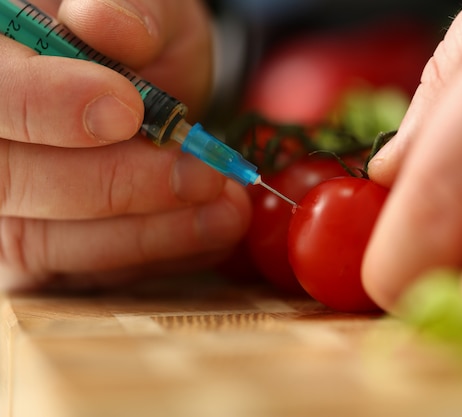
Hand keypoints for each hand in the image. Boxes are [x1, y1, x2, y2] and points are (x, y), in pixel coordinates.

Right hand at [0, 0, 250, 289]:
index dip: (47, 107)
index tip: (128, 110)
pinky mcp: (40, 250)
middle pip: (12, 183)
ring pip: (47, 242)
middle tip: (202, 174)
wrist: (151, 86)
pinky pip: (84, 274)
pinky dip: (153, 258)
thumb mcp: (151, 9)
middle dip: (115, 185)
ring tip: (226, 209)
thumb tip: (107, 24)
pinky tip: (209, 233)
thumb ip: (133, 10)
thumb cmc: (143, 41)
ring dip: (147, 234)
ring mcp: (7, 208)